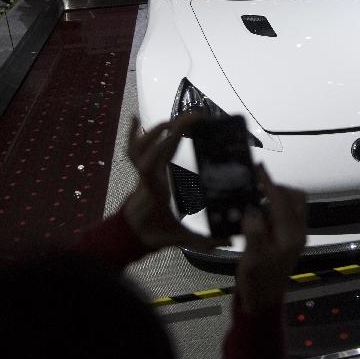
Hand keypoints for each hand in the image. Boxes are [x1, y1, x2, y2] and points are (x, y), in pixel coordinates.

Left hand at [124, 116, 228, 250]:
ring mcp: (141, 171)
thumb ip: (206, 242)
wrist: (129, 236)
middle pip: (154, 145)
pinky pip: (132, 149)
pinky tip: (136, 117)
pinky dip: (132, 132)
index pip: (152, 162)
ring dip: (157, 128)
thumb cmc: (154, 234)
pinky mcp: (140, 171)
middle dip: (175, 127)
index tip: (182, 129)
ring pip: (139, 145)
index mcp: (156, 188)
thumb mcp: (181, 239)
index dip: (163, 143)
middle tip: (198, 116)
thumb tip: (231, 240)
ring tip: (177, 118)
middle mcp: (146, 175)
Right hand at [236, 165, 306, 313]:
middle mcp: (298, 232)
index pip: (281, 201)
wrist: (263, 301)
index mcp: (291, 235)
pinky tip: (257, 212)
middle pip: (295, 197)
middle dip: (276, 188)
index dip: (269, 183)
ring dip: (276, 197)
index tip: (258, 167)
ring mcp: (296, 235)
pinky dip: (275, 207)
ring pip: (293, 204)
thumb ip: (254, 231)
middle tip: (255, 186)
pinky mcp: (290, 238)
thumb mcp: (252, 258)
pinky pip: (287, 213)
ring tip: (254, 199)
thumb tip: (253, 209)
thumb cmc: (257, 280)